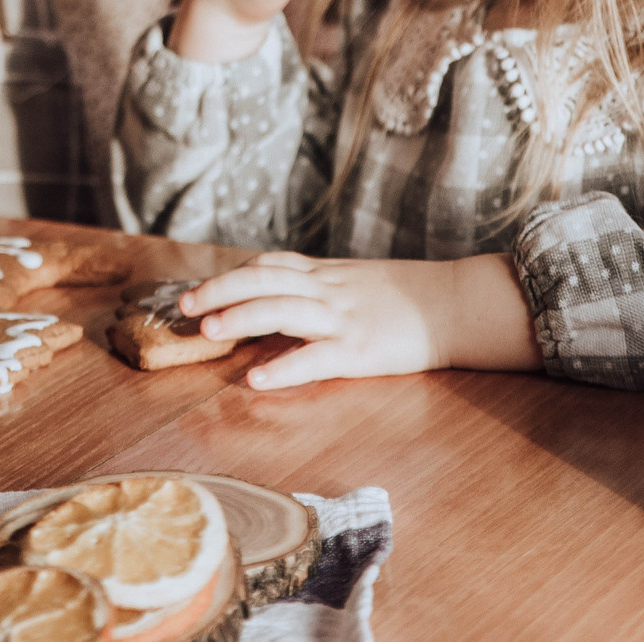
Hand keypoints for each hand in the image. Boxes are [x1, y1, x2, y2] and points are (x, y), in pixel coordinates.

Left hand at [180, 250, 542, 389]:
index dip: (231, 275)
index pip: (270, 265)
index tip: (197, 288)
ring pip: (282, 310)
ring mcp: (344, 318)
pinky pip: (316, 357)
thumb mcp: (362, 283)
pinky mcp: (361, 349)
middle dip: (220, 291)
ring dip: (240, 318)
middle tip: (183, 306)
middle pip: (264, 281)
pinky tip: (257, 378)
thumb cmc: (412, 299)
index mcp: (329, 274)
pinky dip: (283, 366)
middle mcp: (329, 290)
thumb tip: (285, 305)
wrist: (460, 305)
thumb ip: (325, 290)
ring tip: (206, 332)